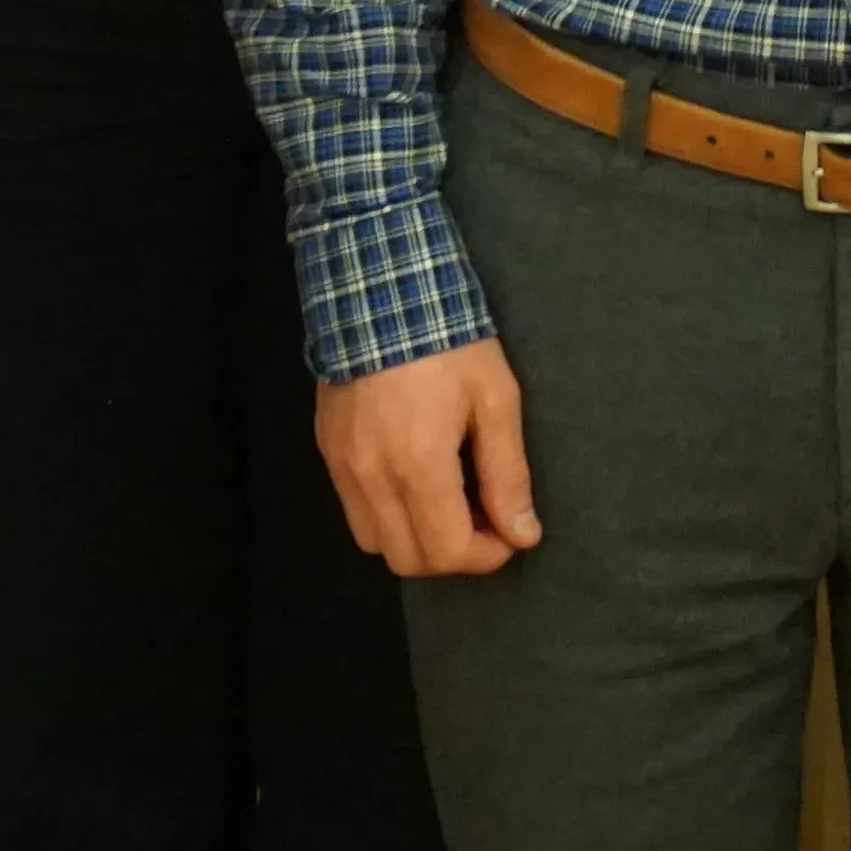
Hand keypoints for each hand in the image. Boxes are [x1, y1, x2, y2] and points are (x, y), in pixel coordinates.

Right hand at [320, 337, 542, 576]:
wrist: (380, 289)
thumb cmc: (451, 343)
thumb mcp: (496, 400)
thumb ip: (507, 474)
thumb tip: (523, 535)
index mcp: (418, 466)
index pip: (447, 552)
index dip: (486, 555)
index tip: (509, 532)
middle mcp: (372, 478)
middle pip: (408, 560)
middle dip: (451, 554)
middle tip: (481, 518)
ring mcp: (341, 467)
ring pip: (375, 543)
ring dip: (415, 539)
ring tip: (448, 501)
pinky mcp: (327, 452)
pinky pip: (354, 511)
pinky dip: (387, 516)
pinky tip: (413, 481)